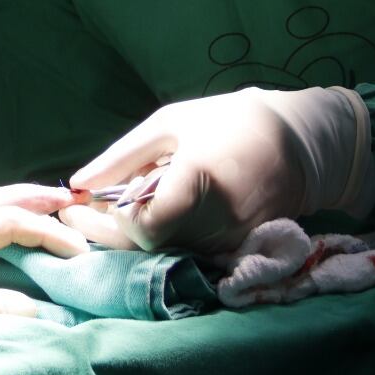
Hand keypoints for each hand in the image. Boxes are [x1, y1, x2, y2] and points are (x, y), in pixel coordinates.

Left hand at [60, 86, 374, 254]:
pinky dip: (164, 237)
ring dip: (137, 233)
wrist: (298, 142)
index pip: (147, 224)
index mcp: (200, 178)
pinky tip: (151, 215)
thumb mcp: (169, 124)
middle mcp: (218, 217)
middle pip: (151, 244)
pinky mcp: (237, 249)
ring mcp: (231, 238)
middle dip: (114, 229)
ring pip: (166, 252)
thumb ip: (121, 157)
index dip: (119, 218)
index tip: (104, 197)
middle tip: (83, 209)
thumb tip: (77, 183)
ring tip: (118, 206)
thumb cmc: (227, 122)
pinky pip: (187, 252)